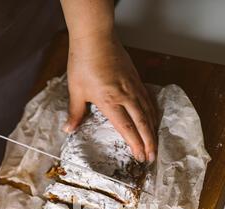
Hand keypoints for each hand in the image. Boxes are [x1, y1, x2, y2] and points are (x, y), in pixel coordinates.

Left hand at [64, 31, 157, 162]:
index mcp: (110, 101)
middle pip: (142, 124)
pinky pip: (148, 99)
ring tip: (155, 143)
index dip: (135, 144)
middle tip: (152, 157)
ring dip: (153, 129)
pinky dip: (153, 112)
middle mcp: (126, 96)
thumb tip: (69, 129)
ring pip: (148, 112)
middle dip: (149, 142)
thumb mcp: (76, 90)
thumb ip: (75, 112)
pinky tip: (154, 119)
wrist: (95, 36)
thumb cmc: (83, 62)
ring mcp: (133, 87)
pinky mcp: (136, 79)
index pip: (127, 128)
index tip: (140, 156)